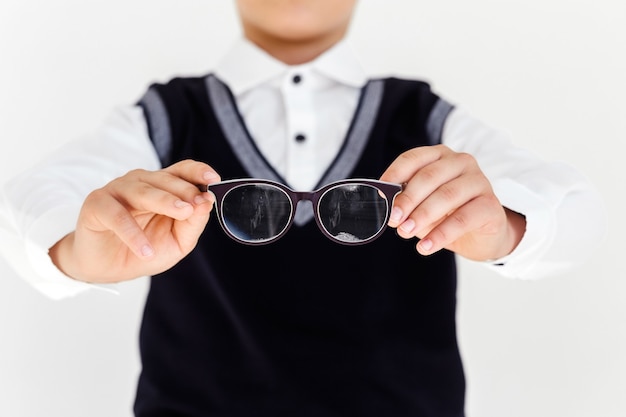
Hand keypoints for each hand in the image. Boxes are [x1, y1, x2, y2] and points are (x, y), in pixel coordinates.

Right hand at [49, 160, 220, 282]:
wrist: (106, 268)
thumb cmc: (144, 248)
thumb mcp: (177, 241)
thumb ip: (193, 223)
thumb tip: (207, 202)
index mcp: (162, 186)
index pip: (182, 170)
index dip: (198, 171)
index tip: (214, 179)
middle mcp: (140, 182)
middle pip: (165, 180)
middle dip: (185, 191)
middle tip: (198, 205)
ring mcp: (117, 190)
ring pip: (143, 192)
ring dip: (165, 202)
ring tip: (182, 213)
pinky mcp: (96, 204)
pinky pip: (117, 216)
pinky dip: (132, 233)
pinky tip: (146, 250)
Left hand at [380, 145, 525, 260]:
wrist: (480, 237)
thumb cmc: (447, 215)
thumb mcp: (421, 207)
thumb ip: (406, 203)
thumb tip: (387, 209)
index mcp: (439, 156)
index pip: (413, 159)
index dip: (394, 175)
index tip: (382, 196)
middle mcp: (461, 162)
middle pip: (429, 176)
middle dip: (408, 200)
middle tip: (394, 220)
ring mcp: (479, 181)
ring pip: (446, 196)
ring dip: (422, 216)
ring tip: (406, 233)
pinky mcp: (490, 204)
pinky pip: (462, 219)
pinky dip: (441, 234)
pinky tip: (425, 247)